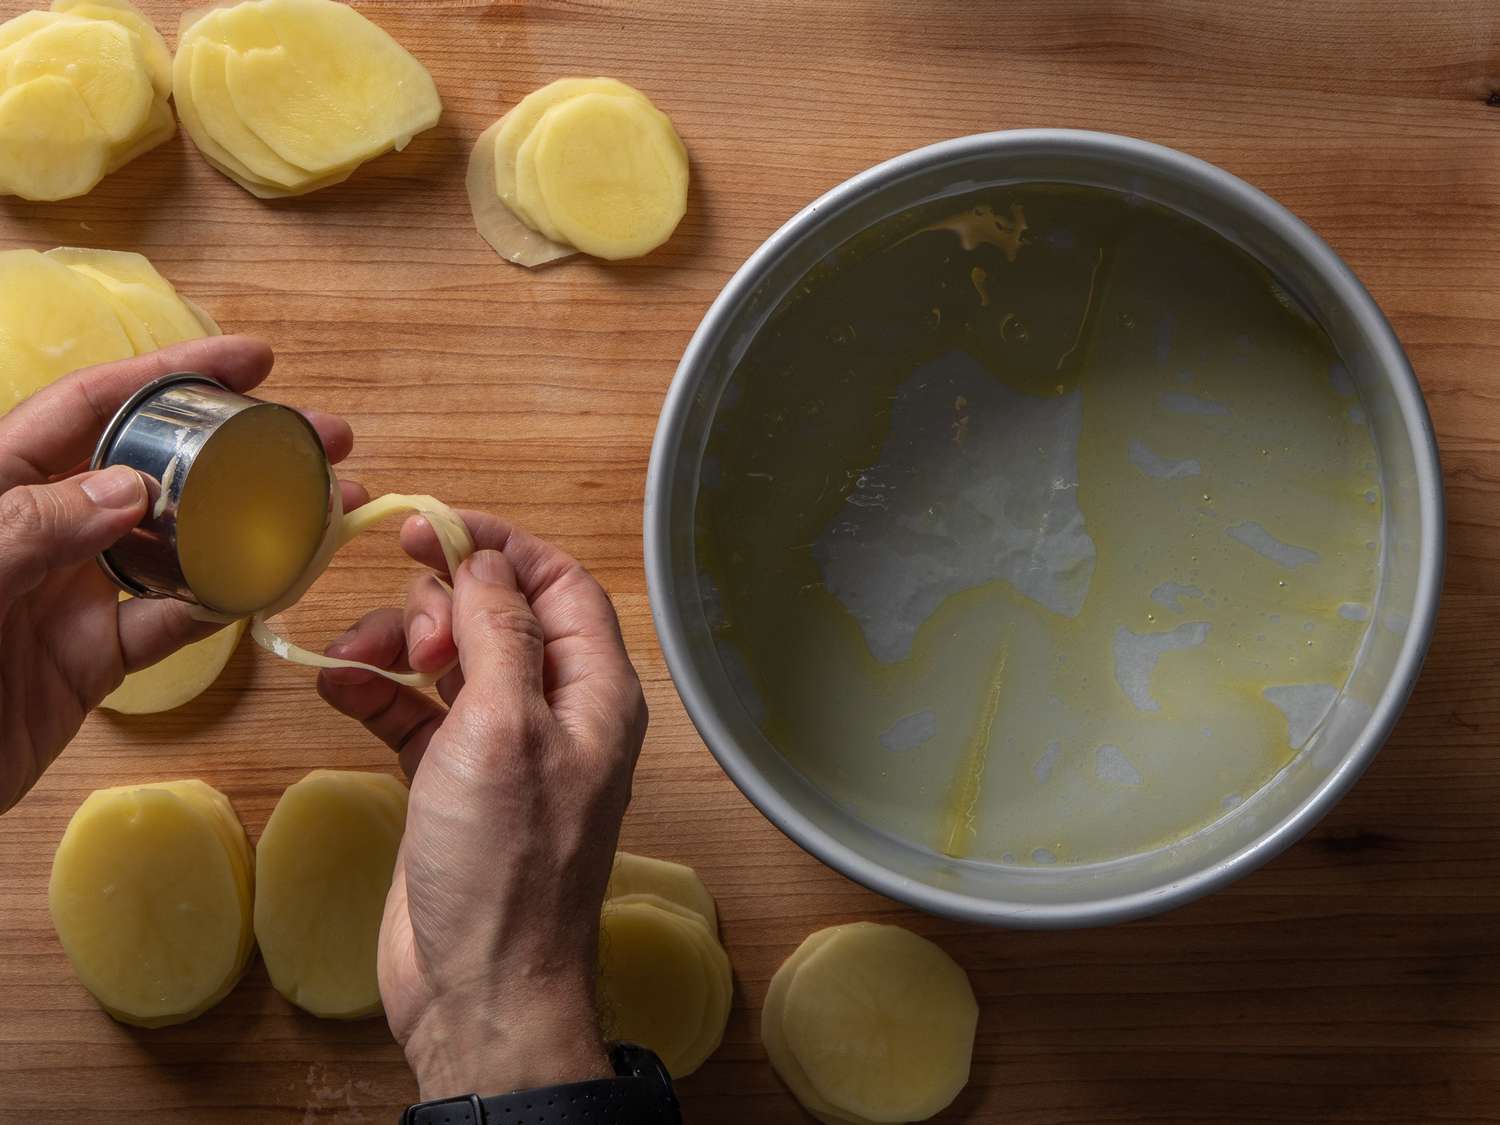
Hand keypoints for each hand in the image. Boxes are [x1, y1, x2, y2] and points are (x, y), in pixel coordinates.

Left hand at [0, 337, 361, 812]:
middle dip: (242, 447)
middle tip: (325, 439)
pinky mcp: (93, 660)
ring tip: (328, 509)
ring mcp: (73, 594)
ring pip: (180, 545)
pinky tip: (272, 587)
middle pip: (158, 468)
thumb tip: (135, 490)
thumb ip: (34, 527)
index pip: (95, 406)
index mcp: (2, 485)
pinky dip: (221, 607)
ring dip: (253, 526)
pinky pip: (172, 624)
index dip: (172, 374)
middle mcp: (46, 528)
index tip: (254, 360)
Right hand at [316, 512, 647, 1098]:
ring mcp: (504, 748)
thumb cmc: (509, 864)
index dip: (498, 547)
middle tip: (409, 634)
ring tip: (351, 658)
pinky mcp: (455, 782)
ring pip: (452, 659)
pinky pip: (416, 713)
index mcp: (595, 691)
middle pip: (500, 615)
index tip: (429, 529)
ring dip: (399, 646)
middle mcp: (557, 712)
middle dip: (442, 604)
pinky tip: (335, 685)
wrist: (480, 985)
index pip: (558, 584)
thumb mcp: (505, 728)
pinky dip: (378, 693)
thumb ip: (499, 633)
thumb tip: (484, 563)